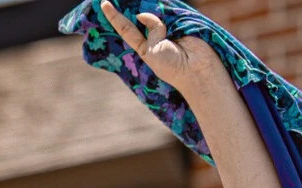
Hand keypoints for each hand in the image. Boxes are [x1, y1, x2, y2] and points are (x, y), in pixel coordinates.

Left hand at [100, 4, 221, 96]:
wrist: (197, 67)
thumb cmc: (172, 66)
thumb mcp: (153, 51)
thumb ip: (150, 31)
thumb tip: (146, 13)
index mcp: (144, 47)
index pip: (126, 28)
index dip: (115, 16)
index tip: (104, 3)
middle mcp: (154, 35)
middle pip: (139, 15)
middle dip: (132, 5)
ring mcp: (167, 26)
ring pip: (154, 9)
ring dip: (147, 4)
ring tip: (142, 6)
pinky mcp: (180, 19)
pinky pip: (168, 7)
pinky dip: (163, 5)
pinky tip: (158, 5)